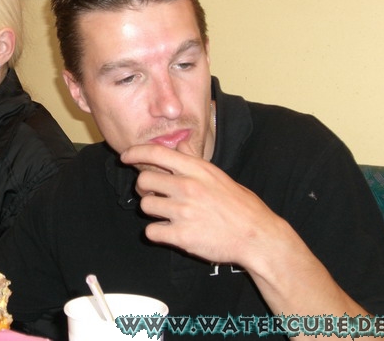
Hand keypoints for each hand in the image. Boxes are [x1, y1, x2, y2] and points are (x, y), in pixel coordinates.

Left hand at [121, 144, 283, 266]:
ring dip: (152, 211)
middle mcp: (188, 187)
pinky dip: (157, 233)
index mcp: (197, 170)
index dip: (136, 152)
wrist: (258, 237)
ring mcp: (184, 211)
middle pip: (143, 180)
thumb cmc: (240, 206)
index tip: (125, 156)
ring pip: (145, 206)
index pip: (157, 153)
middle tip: (155, 195)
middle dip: (145, 188)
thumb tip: (179, 145)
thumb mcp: (219, 176)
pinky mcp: (181, 236)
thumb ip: (195, 162)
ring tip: (168, 214)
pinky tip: (170, 231)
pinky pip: (151, 231)